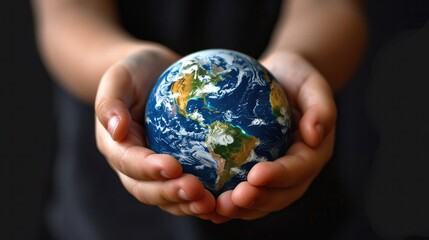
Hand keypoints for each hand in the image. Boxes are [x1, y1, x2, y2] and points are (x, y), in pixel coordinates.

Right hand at [94, 45, 216, 217]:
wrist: (153, 74)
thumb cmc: (135, 72)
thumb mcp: (119, 77)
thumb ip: (111, 102)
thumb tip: (116, 130)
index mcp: (116, 146)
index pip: (129, 163)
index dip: (149, 170)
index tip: (174, 166)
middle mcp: (133, 165)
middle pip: (147, 190)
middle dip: (170, 194)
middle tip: (197, 192)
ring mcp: (155, 170)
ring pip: (167, 197)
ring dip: (187, 204)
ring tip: (211, 203)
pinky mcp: (177, 168)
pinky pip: (187, 188)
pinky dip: (202, 198)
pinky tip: (224, 198)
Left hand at [213, 51, 336, 221]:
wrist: (279, 79)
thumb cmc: (296, 78)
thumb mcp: (312, 84)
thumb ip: (321, 107)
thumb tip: (315, 135)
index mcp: (313, 152)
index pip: (298, 169)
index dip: (279, 176)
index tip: (256, 176)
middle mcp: (296, 170)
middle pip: (280, 194)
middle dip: (257, 201)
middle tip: (232, 200)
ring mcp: (276, 175)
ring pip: (262, 201)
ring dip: (241, 209)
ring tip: (217, 208)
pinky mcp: (256, 172)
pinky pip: (244, 192)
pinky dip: (228, 201)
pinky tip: (206, 204)